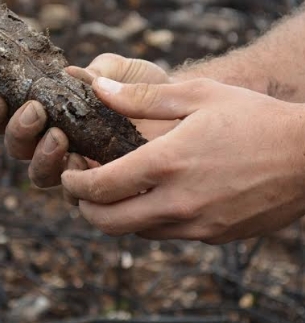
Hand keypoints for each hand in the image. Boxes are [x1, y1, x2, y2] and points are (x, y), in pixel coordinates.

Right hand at [0, 54, 171, 192]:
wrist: (183, 112)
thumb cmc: (145, 88)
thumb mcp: (120, 72)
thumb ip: (96, 73)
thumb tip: (70, 76)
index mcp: (47, 111)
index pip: (6, 114)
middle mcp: (51, 141)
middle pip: (15, 146)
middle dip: (17, 130)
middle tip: (35, 112)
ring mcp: (72, 167)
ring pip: (38, 173)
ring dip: (41, 155)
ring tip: (59, 137)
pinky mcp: (96, 188)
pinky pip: (72, 194)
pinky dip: (71, 180)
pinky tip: (81, 161)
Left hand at [62, 77, 304, 243]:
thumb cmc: (253, 117)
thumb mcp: (196, 95)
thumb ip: (141, 96)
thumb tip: (95, 87)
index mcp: (167, 163)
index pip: (100, 187)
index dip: (74, 184)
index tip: (68, 174)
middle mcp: (178, 201)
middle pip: (108, 222)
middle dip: (85, 208)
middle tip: (82, 189)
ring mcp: (198, 224)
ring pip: (136, 231)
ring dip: (117, 215)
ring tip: (117, 189)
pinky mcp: (215, 235)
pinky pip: (168, 234)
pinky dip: (150, 220)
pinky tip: (156, 195)